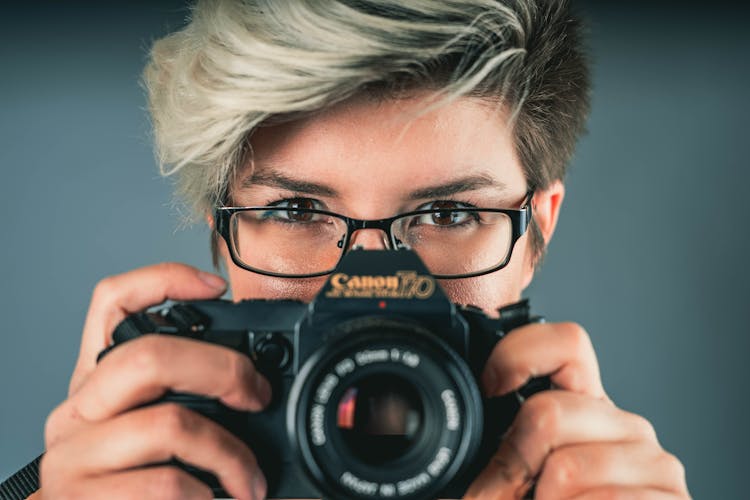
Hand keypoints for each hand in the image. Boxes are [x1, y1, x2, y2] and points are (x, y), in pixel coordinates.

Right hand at [40, 263, 269, 498]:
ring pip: (168, 424)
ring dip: (228, 454)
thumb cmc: (139, 488)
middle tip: (258, 398)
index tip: (216, 286)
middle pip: (149, 356)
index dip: (163, 279)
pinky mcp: (81, 499)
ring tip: (247, 481)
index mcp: (99, 382)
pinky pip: (165, 484)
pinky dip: (206, 496)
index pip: (111, 303)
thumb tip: (259, 384)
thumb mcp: (157, 434)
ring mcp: (73, 456)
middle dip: (224, 371)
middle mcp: (77, 410)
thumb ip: (187, 399)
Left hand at [465, 322, 689, 498]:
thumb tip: (448, 464)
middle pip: (547, 413)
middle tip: (502, 499)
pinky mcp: (671, 499)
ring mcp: (652, 461)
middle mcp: (621, 425)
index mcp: (582, 409)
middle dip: (508, 471)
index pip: (565, 343)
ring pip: (564, 469)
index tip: (488, 389)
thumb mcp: (515, 483)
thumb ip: (498, 459)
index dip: (518, 356)